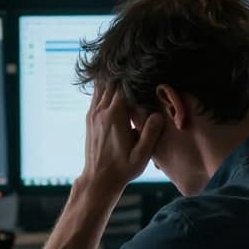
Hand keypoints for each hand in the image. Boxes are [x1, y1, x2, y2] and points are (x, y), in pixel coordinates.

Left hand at [79, 83, 164, 198]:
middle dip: (123, 76)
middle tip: (137, 69)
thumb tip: (158, 115)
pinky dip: (105, 88)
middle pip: (111, 83)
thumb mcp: (142, 154)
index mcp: (115, 117)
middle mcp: (101, 112)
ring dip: (112, 80)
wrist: (99, 179)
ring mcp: (93, 114)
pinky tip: (114, 87)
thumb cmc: (123, 168)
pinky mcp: (90, 119)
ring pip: (101, 87)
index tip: (144, 73)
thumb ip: (151, 133)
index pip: (123, 86)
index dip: (133, 78)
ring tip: (125, 74)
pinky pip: (96, 96)